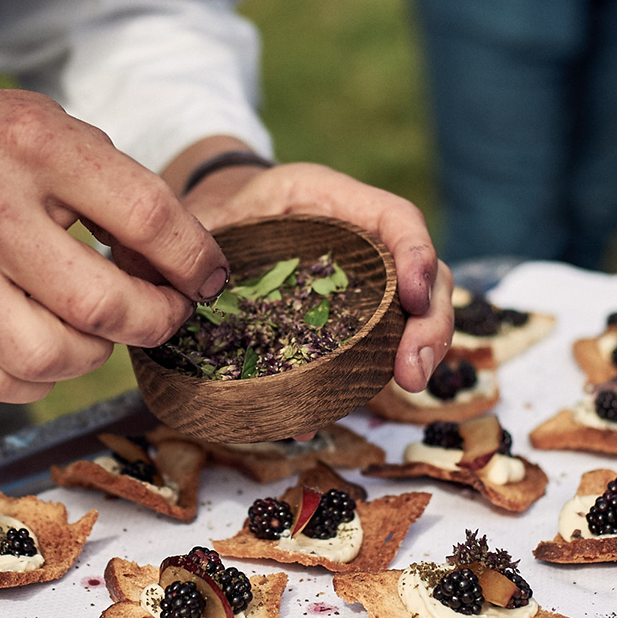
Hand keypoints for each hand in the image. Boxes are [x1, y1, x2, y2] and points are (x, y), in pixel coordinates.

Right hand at [0, 73, 230, 402]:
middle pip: (100, 303)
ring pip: (50, 355)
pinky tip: (53, 346)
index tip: (210, 277)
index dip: (194, 259)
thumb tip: (185, 268)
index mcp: (34, 146)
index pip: (144, 215)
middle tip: (167, 311)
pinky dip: (42, 378)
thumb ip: (120, 189)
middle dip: (156, 319)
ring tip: (103, 325)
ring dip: (99, 352)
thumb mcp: (54, 130)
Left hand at [181, 159, 454, 393]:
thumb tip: (187, 291)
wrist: (218, 217)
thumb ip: (203, 235)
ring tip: (408, 384)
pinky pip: (367, 349)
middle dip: (429, 323)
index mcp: (330, 199)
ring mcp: (361, 282)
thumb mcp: (209, 208)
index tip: (413, 298)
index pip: (396, 218)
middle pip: (423, 276)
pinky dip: (358, 383)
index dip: (416, 256)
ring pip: (410, 315)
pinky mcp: (345, 319)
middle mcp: (360, 240)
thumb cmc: (219, 209)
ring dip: (415, 353)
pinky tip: (320, 418)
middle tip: (414, 370)